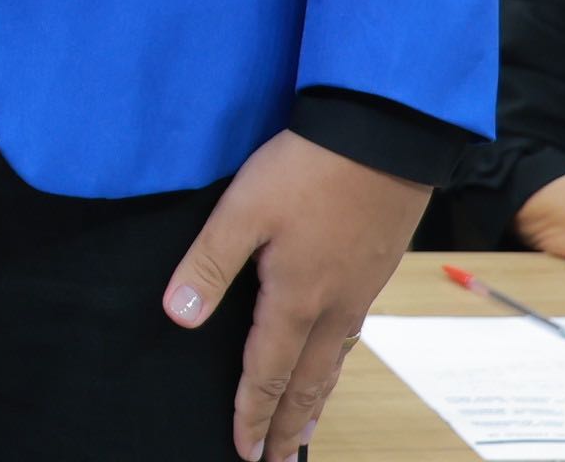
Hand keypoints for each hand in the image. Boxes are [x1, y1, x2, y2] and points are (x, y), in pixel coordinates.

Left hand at [163, 127, 431, 460]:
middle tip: (276, 461)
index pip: (266, 372)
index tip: (243, 450)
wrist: (384, 136)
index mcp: (296, 298)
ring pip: (334, 363)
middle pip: (307, 382)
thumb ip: (209, 264)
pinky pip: (351, 337)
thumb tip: (179, 318)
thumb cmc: (308, 169)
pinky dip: (336, 365)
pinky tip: (333, 358)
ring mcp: (359, 292)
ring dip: (315, 401)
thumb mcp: (242, 210)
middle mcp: (333, 307)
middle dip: (288, 425)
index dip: (252, 413)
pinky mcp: (375, 271)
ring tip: (304, 430)